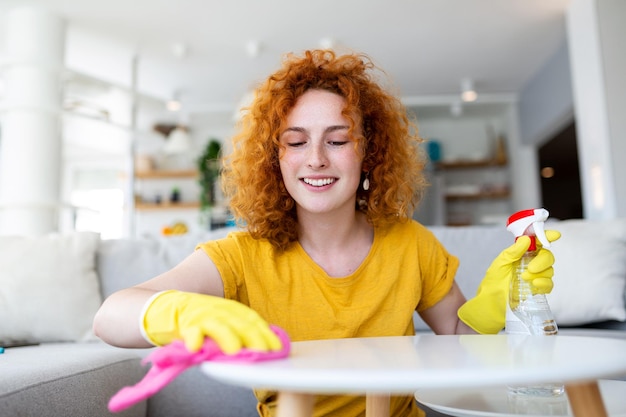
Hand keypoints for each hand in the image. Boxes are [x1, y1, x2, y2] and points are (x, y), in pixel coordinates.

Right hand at [141, 290, 282, 352]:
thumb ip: (234, 329)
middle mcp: (216, 309)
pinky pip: (188, 330)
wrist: (159, 307)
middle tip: (264, 351)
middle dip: (253, 336)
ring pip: (217, 325)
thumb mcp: (217, 320)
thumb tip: (260, 344)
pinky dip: (192, 338)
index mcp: (227, 308)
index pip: (251, 318)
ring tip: (234, 350)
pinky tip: (195, 347)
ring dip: (226, 337)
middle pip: (239, 322)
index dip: (264, 331)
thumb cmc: (193, 319)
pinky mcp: (181, 322)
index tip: (277, 346)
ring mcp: (199, 314)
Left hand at [457, 230, 559, 333]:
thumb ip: (513, 252)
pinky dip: (544, 283)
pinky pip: (549, 284)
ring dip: (540, 273)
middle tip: (531, 267)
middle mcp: (531, 263)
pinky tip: (534, 284)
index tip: (555, 235)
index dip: (546, 237)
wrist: (491, 303)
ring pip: (549, 270)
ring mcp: (535, 276)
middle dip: (543, 260)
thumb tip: (525, 239)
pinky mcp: (537, 289)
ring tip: (524, 278)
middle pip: (547, 256)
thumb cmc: (493, 282)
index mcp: (522, 254)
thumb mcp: (500, 264)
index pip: (537, 242)